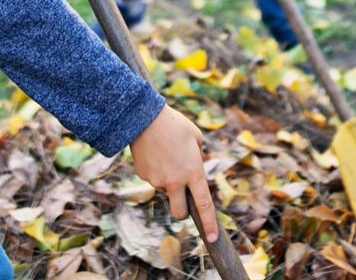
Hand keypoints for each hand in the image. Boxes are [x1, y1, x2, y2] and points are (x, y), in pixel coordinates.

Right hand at [129, 105, 217, 242]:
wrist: (144, 117)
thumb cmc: (175, 125)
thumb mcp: (196, 138)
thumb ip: (198, 158)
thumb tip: (194, 171)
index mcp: (193, 172)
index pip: (204, 205)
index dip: (209, 224)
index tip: (211, 238)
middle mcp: (175, 181)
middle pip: (180, 213)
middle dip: (182, 211)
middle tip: (183, 197)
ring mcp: (158, 180)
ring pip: (166, 191)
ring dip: (169, 181)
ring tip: (167, 156)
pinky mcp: (144, 176)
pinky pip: (153, 180)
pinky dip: (156, 171)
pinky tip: (155, 154)